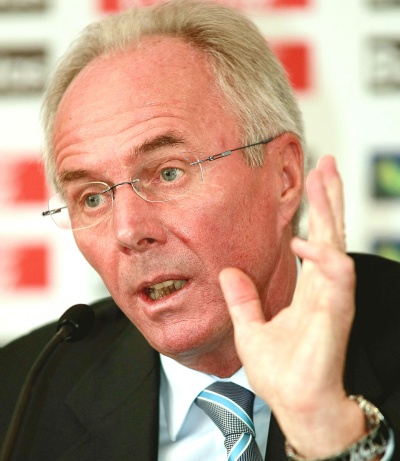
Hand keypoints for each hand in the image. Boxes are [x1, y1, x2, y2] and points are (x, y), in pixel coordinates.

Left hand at [219, 156, 365, 457]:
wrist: (294, 402)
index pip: (315, 239)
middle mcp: (324, 286)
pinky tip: (302, 239)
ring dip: (330, 208)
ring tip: (324, 176)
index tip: (311, 182)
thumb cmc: (281, 371)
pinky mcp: (336, 311)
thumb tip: (228, 273)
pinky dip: (319, 254)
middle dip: (330, 196)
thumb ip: (242, 299)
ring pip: (336, 241)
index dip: (316, 211)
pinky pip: (335, 273)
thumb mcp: (251, 327)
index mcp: (309, 288)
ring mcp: (333, 296)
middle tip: (328, 162)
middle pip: (330, 231)